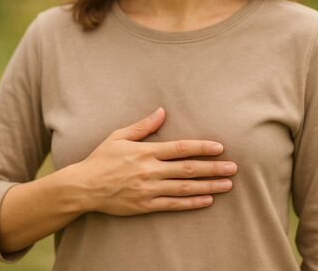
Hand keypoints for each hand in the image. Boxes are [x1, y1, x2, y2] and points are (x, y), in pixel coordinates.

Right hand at [74, 107, 236, 215]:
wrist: (84, 187)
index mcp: (146, 152)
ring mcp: (149, 189)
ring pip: (185, 188)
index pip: (180, 148)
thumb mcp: (119, 136)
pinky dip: (191, 203)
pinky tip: (207, 200)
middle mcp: (150, 170)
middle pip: (188, 169)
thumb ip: (143, 126)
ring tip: (227, 185)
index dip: (202, 147)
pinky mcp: (145, 206)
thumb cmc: (101, 159)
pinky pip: (173, 205)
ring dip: (208, 186)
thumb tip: (161, 111)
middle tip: (233, 168)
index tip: (220, 148)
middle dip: (213, 168)